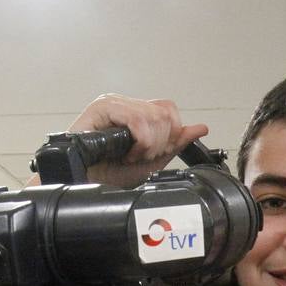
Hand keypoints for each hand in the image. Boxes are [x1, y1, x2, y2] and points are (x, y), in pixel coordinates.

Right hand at [62, 94, 208, 186]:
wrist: (85, 182)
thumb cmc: (108, 173)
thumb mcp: (152, 160)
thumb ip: (176, 143)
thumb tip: (200, 128)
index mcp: (135, 111)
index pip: (169, 110)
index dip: (171, 135)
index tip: (156, 154)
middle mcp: (125, 103)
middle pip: (165, 114)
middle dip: (159, 143)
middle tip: (141, 157)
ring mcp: (113, 103)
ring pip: (153, 117)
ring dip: (148, 146)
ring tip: (131, 157)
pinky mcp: (102, 107)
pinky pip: (137, 120)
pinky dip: (139, 142)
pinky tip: (126, 154)